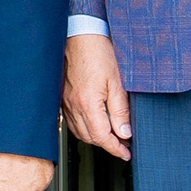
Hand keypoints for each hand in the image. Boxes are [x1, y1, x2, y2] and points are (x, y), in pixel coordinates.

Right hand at [63, 34, 130, 160]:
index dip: (116, 149)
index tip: (126, 153)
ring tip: (112, 136)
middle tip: (124, 144)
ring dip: (96, 138)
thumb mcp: (117, 82)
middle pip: (91, 138)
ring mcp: (66, 103)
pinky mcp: (63, 98)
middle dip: (108, 145)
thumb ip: (120, 111)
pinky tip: (95, 124)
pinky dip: (85, 128)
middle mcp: (74, 106)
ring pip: (81, 132)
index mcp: (88, 104)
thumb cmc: (98, 53)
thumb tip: (125, 133)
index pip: (102, 137)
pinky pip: (73, 122)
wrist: (80, 37)